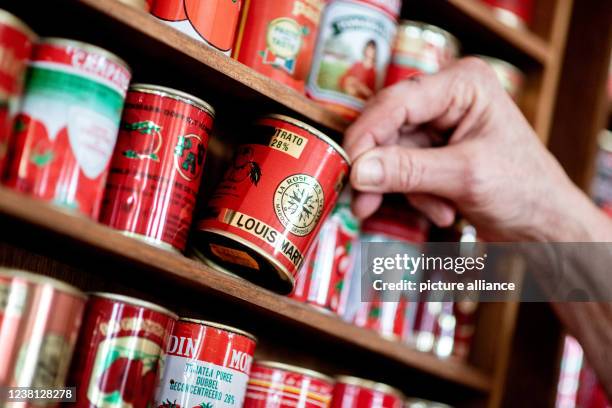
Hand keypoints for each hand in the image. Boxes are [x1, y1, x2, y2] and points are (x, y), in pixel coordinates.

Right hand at [344, 57, 610, 241]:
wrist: (544, 225)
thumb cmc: (525, 190)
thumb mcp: (465, 176)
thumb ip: (408, 171)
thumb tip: (359, 170)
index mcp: (463, 84)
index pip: (398, 102)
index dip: (367, 134)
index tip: (347, 165)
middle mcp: (448, 98)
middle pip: (389, 128)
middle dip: (381, 169)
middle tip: (363, 200)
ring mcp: (440, 126)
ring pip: (393, 153)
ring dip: (405, 189)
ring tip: (434, 211)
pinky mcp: (434, 152)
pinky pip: (403, 170)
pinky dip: (417, 195)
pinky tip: (444, 209)